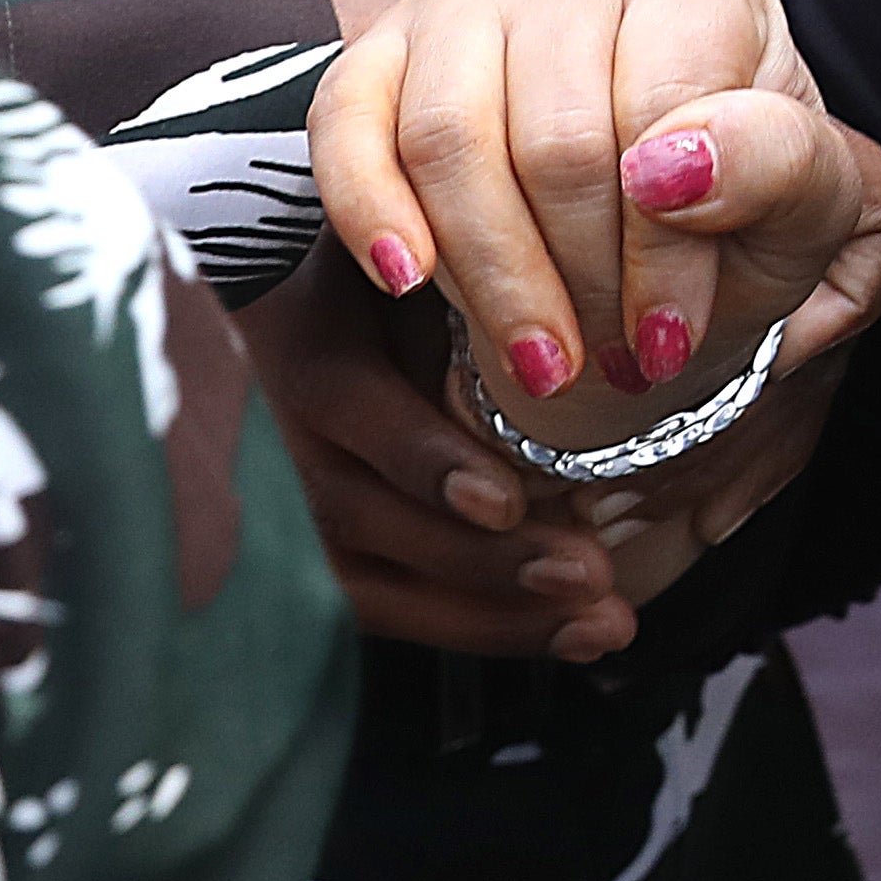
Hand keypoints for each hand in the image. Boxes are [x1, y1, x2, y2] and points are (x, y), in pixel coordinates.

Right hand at [245, 228, 633, 659]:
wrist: (314, 289)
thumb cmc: (393, 259)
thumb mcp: (420, 248)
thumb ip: (467, 276)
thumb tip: (556, 324)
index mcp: (304, 336)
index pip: (345, 407)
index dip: (423, 461)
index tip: (504, 500)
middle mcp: (281, 426)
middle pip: (359, 518)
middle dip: (478, 562)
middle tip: (586, 576)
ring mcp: (291, 497)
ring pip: (367, 583)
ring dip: (490, 615)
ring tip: (599, 625)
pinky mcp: (320, 545)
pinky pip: (384, 601)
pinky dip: (477, 623)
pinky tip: (565, 633)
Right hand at [309, 0, 880, 466]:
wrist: (661, 199)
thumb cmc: (743, 195)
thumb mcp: (810, 197)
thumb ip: (778, 168)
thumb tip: (668, 169)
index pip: (659, 110)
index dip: (660, 251)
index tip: (668, 343)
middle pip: (551, 138)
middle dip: (580, 280)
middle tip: (611, 367)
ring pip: (447, 141)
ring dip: (491, 278)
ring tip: (544, 362)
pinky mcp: (385, 43)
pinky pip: (346, 126)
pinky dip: (370, 213)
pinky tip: (412, 283)